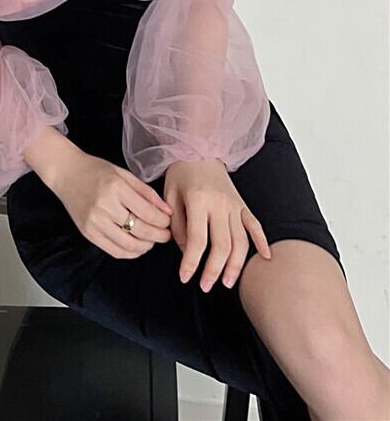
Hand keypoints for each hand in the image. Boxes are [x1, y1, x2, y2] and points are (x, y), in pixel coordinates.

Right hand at [51, 151, 174, 260]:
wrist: (66, 173)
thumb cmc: (96, 170)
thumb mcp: (124, 174)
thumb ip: (146, 192)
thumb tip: (167, 211)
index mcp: (116, 188)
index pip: (148, 213)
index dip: (163, 221)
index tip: (168, 222)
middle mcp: (105, 207)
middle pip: (141, 231)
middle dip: (159, 236)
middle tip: (166, 234)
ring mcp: (95, 222)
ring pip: (129, 245)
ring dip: (146, 246)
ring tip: (152, 240)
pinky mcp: (88, 233)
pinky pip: (114, 251)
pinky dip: (130, 253)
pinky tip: (137, 246)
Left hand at [164, 158, 271, 290]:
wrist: (198, 149)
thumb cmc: (180, 174)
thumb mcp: (169, 196)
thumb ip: (176, 225)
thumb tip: (187, 252)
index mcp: (198, 201)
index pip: (197, 240)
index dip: (191, 262)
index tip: (184, 277)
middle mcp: (220, 204)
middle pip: (222, 245)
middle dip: (213, 270)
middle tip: (205, 286)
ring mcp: (235, 204)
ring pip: (241, 241)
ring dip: (236, 265)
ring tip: (227, 282)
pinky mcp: (243, 204)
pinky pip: (256, 225)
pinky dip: (262, 242)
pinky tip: (266, 258)